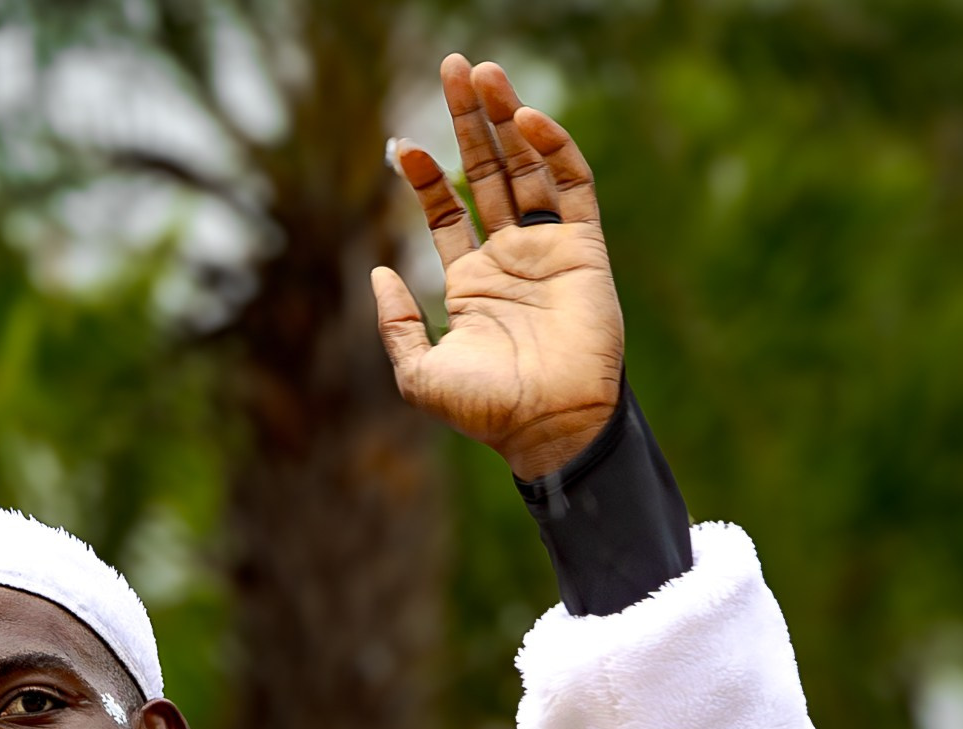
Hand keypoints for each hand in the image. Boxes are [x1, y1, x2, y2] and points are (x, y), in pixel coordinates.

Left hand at [374, 56, 624, 480]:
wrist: (547, 426)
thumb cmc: (485, 410)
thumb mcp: (418, 372)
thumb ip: (395, 322)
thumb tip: (378, 270)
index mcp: (470, 281)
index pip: (446, 209)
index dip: (425, 175)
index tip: (401, 143)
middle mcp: (509, 256)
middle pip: (487, 170)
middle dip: (468, 121)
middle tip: (450, 67)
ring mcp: (547, 248)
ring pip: (528, 165)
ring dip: (506, 117)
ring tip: (482, 72)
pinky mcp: (584, 247)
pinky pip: (571, 184)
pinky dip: (553, 147)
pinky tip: (524, 118)